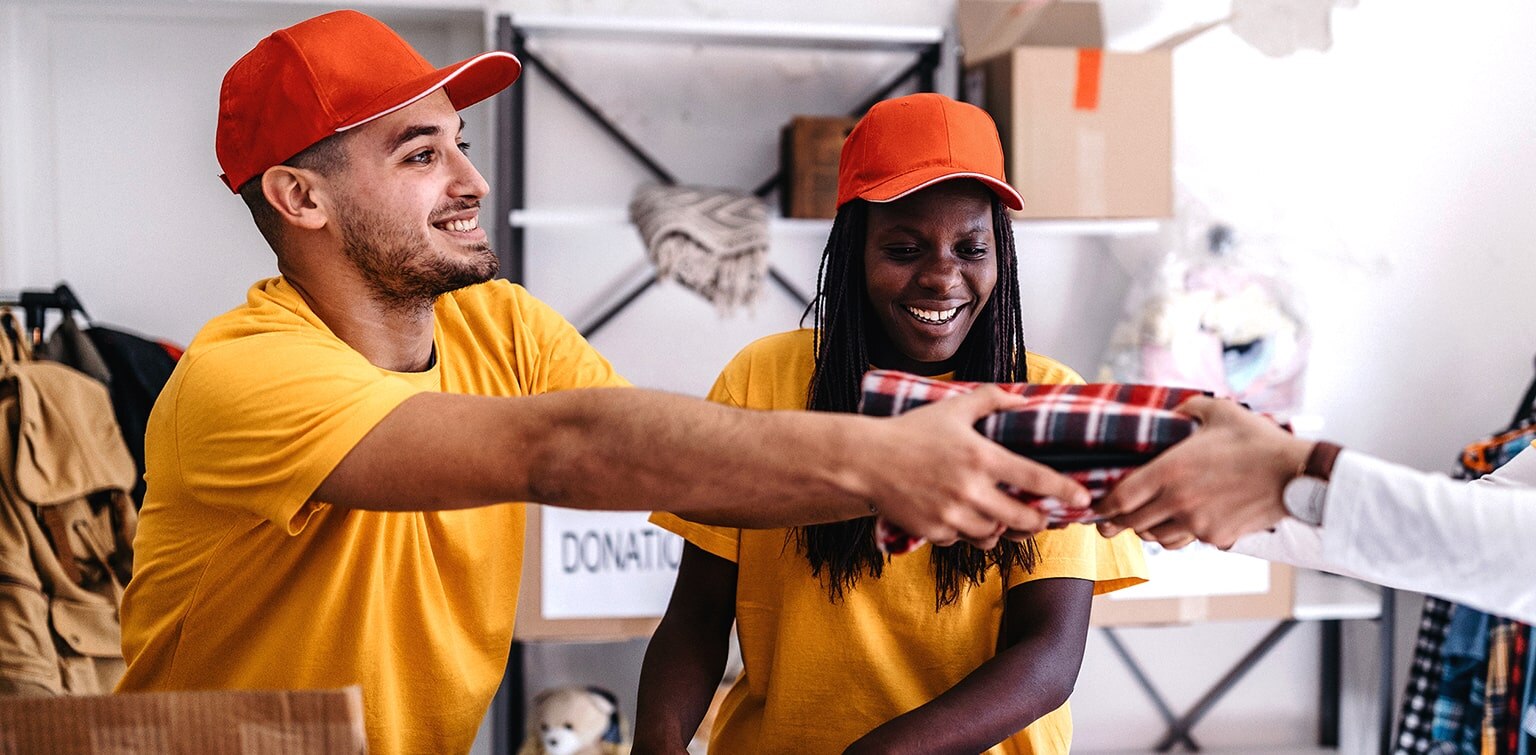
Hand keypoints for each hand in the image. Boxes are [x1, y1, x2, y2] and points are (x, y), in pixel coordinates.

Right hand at [863, 385, 1088, 548]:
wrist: (866, 461)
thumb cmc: (910, 431)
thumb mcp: (953, 408)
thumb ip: (992, 399)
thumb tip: (1023, 399)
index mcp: (982, 457)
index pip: (1036, 480)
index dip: (1065, 491)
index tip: (1082, 498)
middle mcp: (972, 490)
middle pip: (1024, 519)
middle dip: (1037, 520)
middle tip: (1040, 516)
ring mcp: (953, 515)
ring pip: (995, 534)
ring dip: (1001, 527)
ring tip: (998, 515)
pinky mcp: (935, 532)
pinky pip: (964, 540)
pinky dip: (969, 532)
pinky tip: (963, 518)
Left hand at [1092, 396, 1311, 548]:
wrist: (1296, 475)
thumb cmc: (1257, 440)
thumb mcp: (1217, 412)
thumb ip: (1186, 409)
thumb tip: (1172, 411)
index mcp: (1171, 470)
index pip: (1121, 497)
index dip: (1103, 506)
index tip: (1095, 506)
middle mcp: (1178, 501)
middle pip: (1133, 523)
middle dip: (1116, 524)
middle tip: (1106, 524)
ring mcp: (1197, 523)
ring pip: (1158, 537)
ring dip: (1148, 531)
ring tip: (1144, 524)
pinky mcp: (1217, 536)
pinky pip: (1188, 540)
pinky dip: (1179, 534)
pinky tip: (1181, 524)